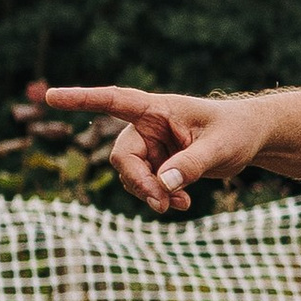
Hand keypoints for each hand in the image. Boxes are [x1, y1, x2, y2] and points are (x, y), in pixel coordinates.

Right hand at [38, 82, 287, 213]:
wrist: (249, 138)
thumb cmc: (236, 132)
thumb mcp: (219, 149)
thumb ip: (191, 166)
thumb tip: (162, 185)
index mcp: (158, 108)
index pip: (114, 100)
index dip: (82, 99)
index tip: (51, 96)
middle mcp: (148, 124)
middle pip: (122, 155)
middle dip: (138, 182)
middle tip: (161, 204)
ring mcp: (150, 145)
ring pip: (130, 174)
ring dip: (149, 193)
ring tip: (178, 204)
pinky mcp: (156, 162)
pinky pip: (144, 184)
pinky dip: (158, 196)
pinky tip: (181, 203)